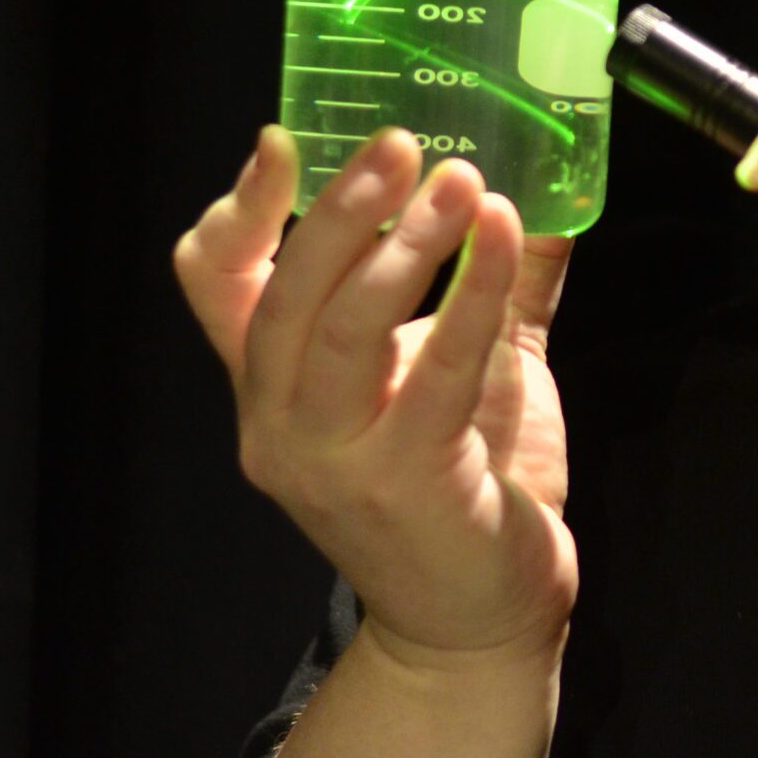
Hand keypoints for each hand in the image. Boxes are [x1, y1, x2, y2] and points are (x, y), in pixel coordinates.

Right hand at [173, 125, 577, 669]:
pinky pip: (437, 375)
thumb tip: (542, 191)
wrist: (478, 616)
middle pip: (281, 295)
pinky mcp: (405, 484)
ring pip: (343, 331)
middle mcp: (279, 424)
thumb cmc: (462, 481)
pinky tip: (507, 242)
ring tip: (460, 183)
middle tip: (399, 144)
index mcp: (272, 386)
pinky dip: (474, 297)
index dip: (241, 209)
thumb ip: (490, 286)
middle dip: (337, 210)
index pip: (214, 284)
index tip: (285, 140)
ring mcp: (334, 460)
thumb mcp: (458, 368)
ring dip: (404, 247)